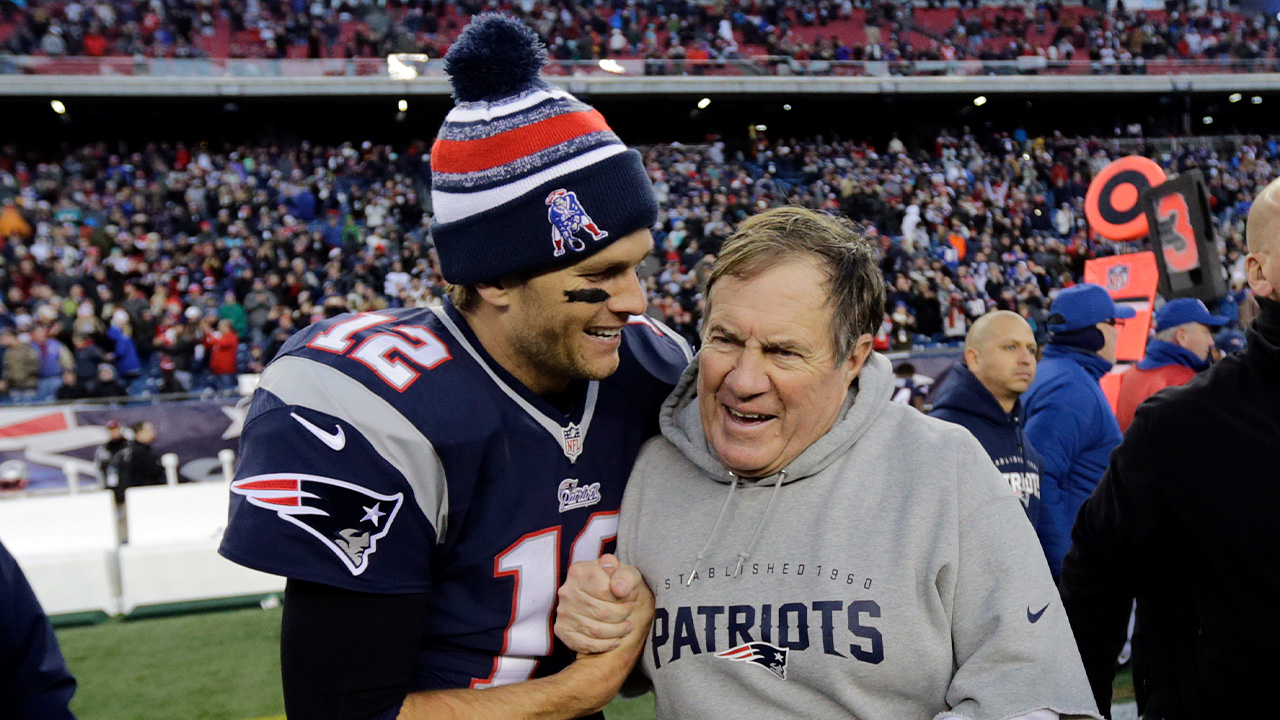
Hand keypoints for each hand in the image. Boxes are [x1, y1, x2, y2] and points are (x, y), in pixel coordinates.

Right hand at [562, 571, 653, 711]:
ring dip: (616, 632)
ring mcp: (563, 612)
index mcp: (580, 571)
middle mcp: (567, 591)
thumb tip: (619, 589)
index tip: (629, 600)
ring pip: (595, 630)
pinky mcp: (562, 630)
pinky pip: (585, 644)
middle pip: (601, 612)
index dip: (621, 600)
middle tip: (629, 614)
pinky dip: (604, 645)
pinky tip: (616, 640)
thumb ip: (625, 576)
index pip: (603, 591)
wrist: (604, 595)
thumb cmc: (616, 582)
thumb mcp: (626, 572)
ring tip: (627, 627)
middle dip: (621, 616)